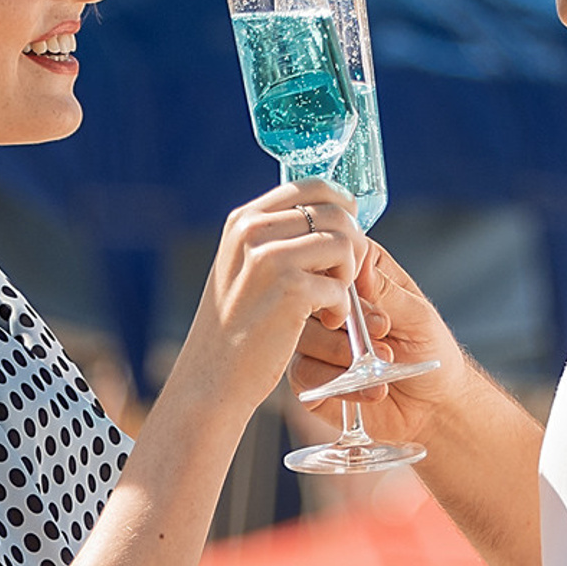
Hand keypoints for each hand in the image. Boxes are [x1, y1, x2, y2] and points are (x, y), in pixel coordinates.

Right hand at [160, 181, 364, 429]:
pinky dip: (342, 309)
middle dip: (354, 247)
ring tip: (333, 304)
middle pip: (336, 213)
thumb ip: (275, 240)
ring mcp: (270, 258)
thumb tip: (334, 214)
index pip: (310, 185)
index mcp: (244, 220)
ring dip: (350, 278)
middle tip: (347, 280)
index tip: (350, 234)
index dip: (342, 206)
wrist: (211, 379)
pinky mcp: (290, 290)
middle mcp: (253, 230)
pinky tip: (326, 323)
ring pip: (345, 244)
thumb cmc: (235, 330)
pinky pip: (341, 286)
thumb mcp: (243, 271)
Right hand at [285, 233, 463, 443]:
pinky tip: (370, 388)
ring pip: (303, 335)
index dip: (347, 278)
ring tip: (383, 362)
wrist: (431, 406)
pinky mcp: (307, 376)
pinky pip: (304, 372)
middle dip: (347, 319)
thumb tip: (358, 266)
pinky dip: (338, 382)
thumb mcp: (418, 316)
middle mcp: (329, 304)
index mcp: (358, 276)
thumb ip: (386, 292)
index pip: (333, 257)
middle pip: (307, 294)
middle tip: (384, 332)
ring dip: (343, 352)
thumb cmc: (429, 352)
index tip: (377, 305)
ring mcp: (314, 340)